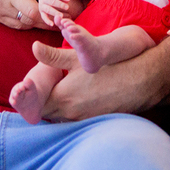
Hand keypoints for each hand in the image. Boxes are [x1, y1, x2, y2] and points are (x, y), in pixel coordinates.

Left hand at [31, 42, 148, 119]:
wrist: (138, 83)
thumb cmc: (107, 68)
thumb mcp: (78, 58)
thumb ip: (52, 55)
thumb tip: (34, 47)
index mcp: (62, 98)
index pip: (36, 106)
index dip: (31, 97)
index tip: (31, 88)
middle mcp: (70, 114)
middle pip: (47, 113)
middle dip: (44, 102)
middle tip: (45, 88)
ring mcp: (82, 121)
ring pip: (60, 117)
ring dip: (57, 108)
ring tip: (60, 92)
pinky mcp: (93, 122)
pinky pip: (74, 121)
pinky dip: (70, 112)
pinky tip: (77, 98)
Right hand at [38, 0, 72, 25]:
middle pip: (51, 1)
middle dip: (59, 4)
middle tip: (67, 7)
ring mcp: (42, 5)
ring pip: (48, 9)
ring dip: (54, 12)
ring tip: (61, 16)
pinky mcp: (42, 12)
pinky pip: (44, 17)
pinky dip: (47, 21)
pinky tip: (52, 24)